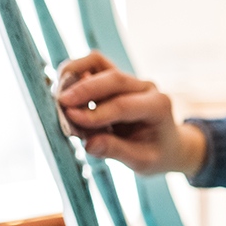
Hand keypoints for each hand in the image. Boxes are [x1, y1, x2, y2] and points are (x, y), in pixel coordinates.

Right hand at [55, 51, 205, 176]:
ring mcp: (130, 80)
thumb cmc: (155, 154)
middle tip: (60, 105)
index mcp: (158, 106)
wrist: (167, 144)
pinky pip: (92, 66)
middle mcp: (145, 87)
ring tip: (58, 96)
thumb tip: (89, 144)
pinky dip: (73, 73)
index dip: (95, 112)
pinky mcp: (115, 78)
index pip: (123, 105)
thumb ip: (117, 151)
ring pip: (99, 63)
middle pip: (112, 78)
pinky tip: (62, 91)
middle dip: (83, 90)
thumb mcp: (142, 161)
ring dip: (75, 75)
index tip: (71, 120)